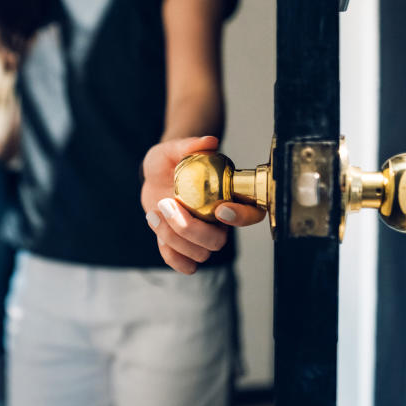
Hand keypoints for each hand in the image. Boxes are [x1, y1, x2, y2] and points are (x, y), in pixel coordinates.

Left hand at [141, 136, 266, 273]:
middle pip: (217, 242)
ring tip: (154, 211)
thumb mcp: (174, 148)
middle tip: (167, 204)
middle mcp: (219, 222)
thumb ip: (190, 144)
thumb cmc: (171, 160)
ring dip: (172, 236)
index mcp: (228, 197)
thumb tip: (210, 141)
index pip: (251, 214)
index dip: (241, 217)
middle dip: (190, 229)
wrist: (155, 174)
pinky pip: (182, 264)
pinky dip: (169, 253)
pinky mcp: (181, 246)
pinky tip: (156, 225)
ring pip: (199, 254)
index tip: (220, 208)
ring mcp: (200, 237)